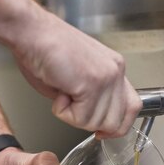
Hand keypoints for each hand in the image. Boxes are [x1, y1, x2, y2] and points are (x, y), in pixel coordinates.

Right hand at [11, 11, 141, 137]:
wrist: (31, 32)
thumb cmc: (43, 50)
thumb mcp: (75, 77)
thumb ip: (90, 97)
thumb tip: (89, 116)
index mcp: (113, 67)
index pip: (132, 107)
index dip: (116, 126)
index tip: (100, 132)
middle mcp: (115, 71)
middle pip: (116, 121)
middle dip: (88, 123)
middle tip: (70, 105)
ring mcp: (106, 77)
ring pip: (96, 122)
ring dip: (72, 116)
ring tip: (61, 91)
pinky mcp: (92, 83)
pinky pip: (81, 118)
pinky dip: (63, 112)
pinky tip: (59, 91)